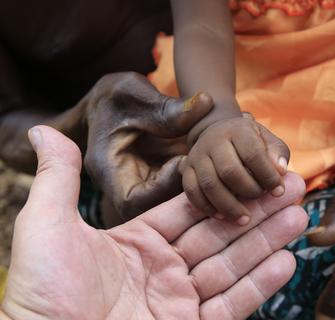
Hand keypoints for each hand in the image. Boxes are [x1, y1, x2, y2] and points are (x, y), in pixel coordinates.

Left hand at [0, 126, 306, 319]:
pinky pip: (231, 307)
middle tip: (291, 184)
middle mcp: (162, 270)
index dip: (223, 188)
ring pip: (232, 266)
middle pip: (219, 233)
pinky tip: (286, 262)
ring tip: (299, 215)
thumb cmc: (42, 293)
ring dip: (266, 240)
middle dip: (256, 209)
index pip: (190, 208)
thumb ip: (57, 177)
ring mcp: (178, 304)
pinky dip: (259, 286)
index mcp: (136, 242)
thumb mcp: (46, 224)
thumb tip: (40, 131)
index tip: (251, 167)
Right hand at [83, 72, 214, 221]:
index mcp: (109, 171)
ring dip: (204, 189)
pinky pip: (186, 189)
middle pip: (159, 210)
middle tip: (216, 170)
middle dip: (190, 193)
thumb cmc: (116, 97)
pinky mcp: (164, 182)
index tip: (182, 161)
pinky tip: (224, 160)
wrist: (113, 104)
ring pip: (176, 203)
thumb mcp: (135, 94)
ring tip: (225, 165)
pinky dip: (206, 177)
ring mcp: (147, 188)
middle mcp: (127, 187)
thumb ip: (165, 106)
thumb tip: (205, 104)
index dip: (162, 187)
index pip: (133, 201)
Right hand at [181, 116, 289, 224]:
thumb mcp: (268, 142)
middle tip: (259, 200)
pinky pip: (191, 191)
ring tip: (244, 219)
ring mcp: (196, 155)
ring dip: (228, 205)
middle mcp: (213, 140)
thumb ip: (277, 154)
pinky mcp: (186, 169)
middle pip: (229, 170)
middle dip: (248, 190)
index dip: (267, 175)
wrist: (219, 135)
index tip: (278, 191)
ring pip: (209, 184)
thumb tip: (280, 170)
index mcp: (238, 130)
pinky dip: (206, 207)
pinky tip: (222, 217)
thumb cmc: (251, 144)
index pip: (253, 154)